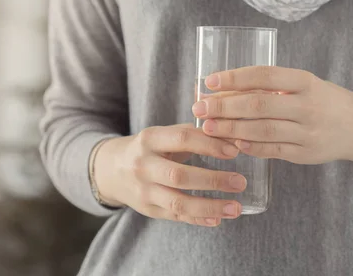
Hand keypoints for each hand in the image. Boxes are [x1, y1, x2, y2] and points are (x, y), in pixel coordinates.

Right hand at [93, 124, 246, 226]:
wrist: (112, 169)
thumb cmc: (151, 148)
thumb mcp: (165, 134)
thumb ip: (194, 133)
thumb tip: (233, 135)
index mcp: (150, 139)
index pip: (183, 139)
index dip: (210, 144)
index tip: (235, 151)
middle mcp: (143, 165)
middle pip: (180, 176)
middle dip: (213, 180)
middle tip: (240, 182)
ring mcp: (144, 190)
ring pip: (178, 202)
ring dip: (210, 206)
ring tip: (236, 208)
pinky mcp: (148, 209)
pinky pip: (176, 216)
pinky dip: (198, 218)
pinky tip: (218, 219)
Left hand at [192, 66, 352, 181]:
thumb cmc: (320, 99)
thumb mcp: (302, 85)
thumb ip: (270, 87)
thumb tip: (223, 89)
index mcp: (306, 81)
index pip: (265, 75)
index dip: (235, 77)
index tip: (210, 81)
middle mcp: (308, 106)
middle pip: (259, 105)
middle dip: (225, 106)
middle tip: (199, 107)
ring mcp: (308, 132)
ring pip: (262, 131)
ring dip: (230, 129)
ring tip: (208, 127)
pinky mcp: (305, 154)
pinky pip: (272, 150)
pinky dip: (249, 146)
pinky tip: (231, 142)